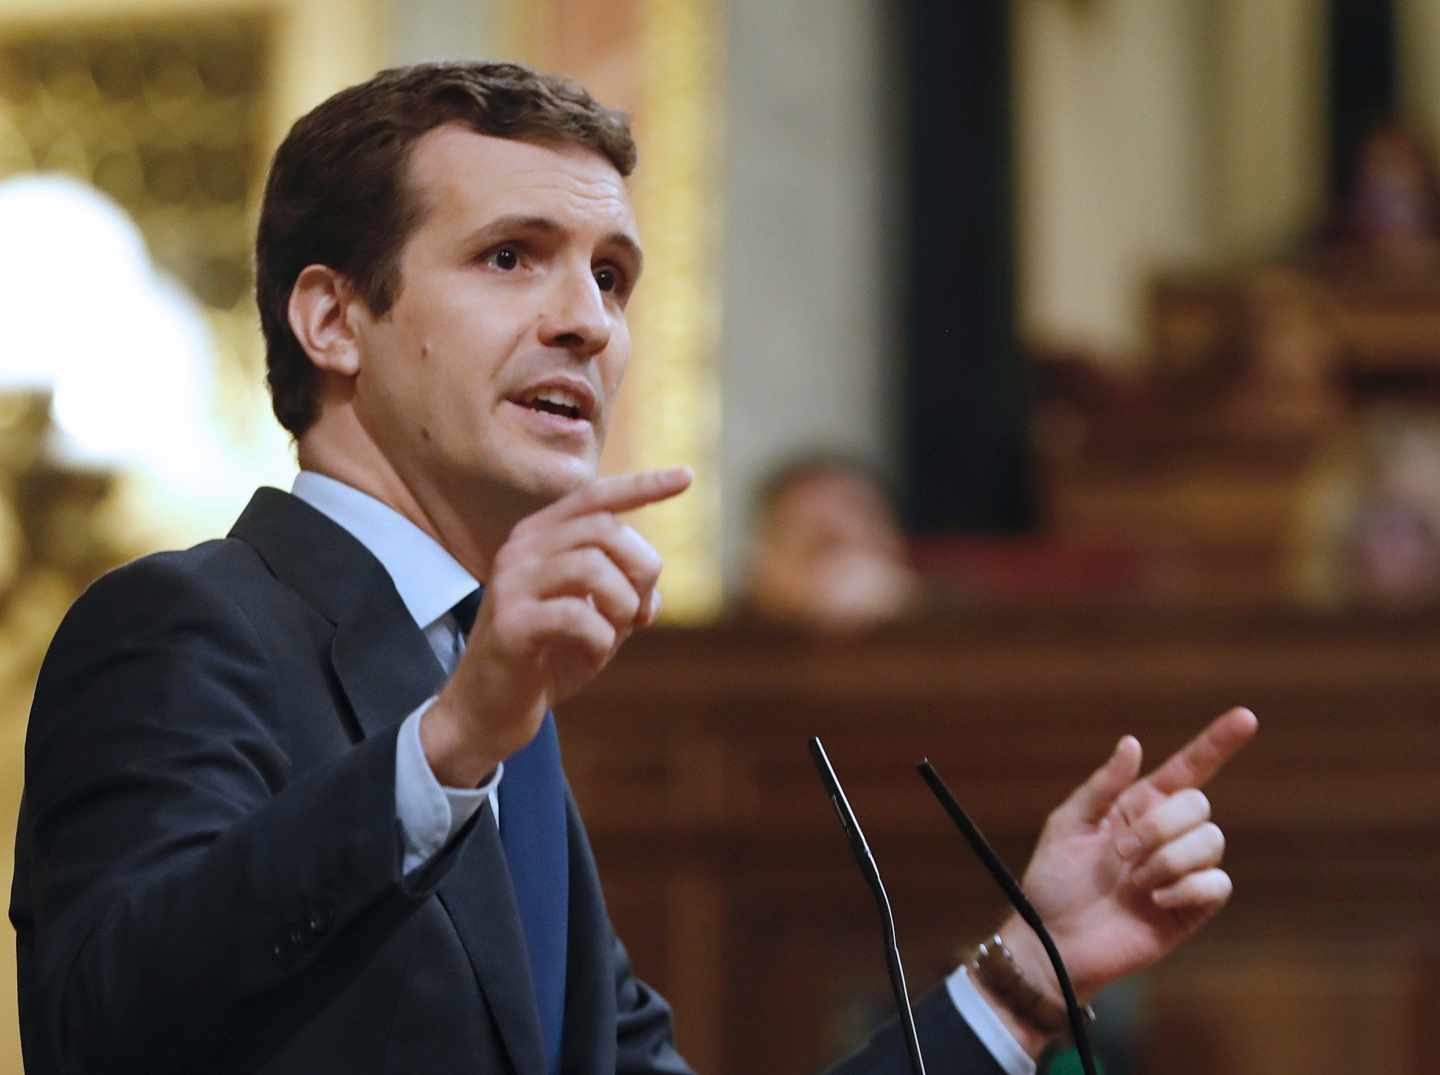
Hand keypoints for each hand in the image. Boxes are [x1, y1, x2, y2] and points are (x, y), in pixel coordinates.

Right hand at [422, 467, 691, 785]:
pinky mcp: (509, 623)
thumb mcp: (597, 620)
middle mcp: (521, 548)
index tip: (687, 476)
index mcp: (541, 536)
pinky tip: (592, 655)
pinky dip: (601, 638)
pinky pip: (577, 615)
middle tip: (641, 613)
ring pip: (592, 566)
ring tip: (615, 634)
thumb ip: (626, 596)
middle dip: (642, 569)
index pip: (596, 496)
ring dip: (623, 605)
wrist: (491, 711)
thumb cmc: (547, 659)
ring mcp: (510, 583)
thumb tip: (652, 594)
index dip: (644, 485)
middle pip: (605, 529)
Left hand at [990, 707, 1257, 1043]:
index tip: (1246, 716)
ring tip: (1134, 882)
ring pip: (1211, 840)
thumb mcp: (1068, 824)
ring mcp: (1183, 870)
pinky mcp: (1192, 906)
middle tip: (1121, 853)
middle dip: (1161, 826)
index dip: (1217, 743)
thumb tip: (1132, 743)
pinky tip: (1154, 900)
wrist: (1054, 940)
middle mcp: (1167, 834)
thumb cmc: (1055, 881)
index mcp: (1139, 807)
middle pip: (1199, 804)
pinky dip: (1185, 888)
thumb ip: (1102, 786)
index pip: (1188, 769)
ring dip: (1168, 859)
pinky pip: (1216, 883)